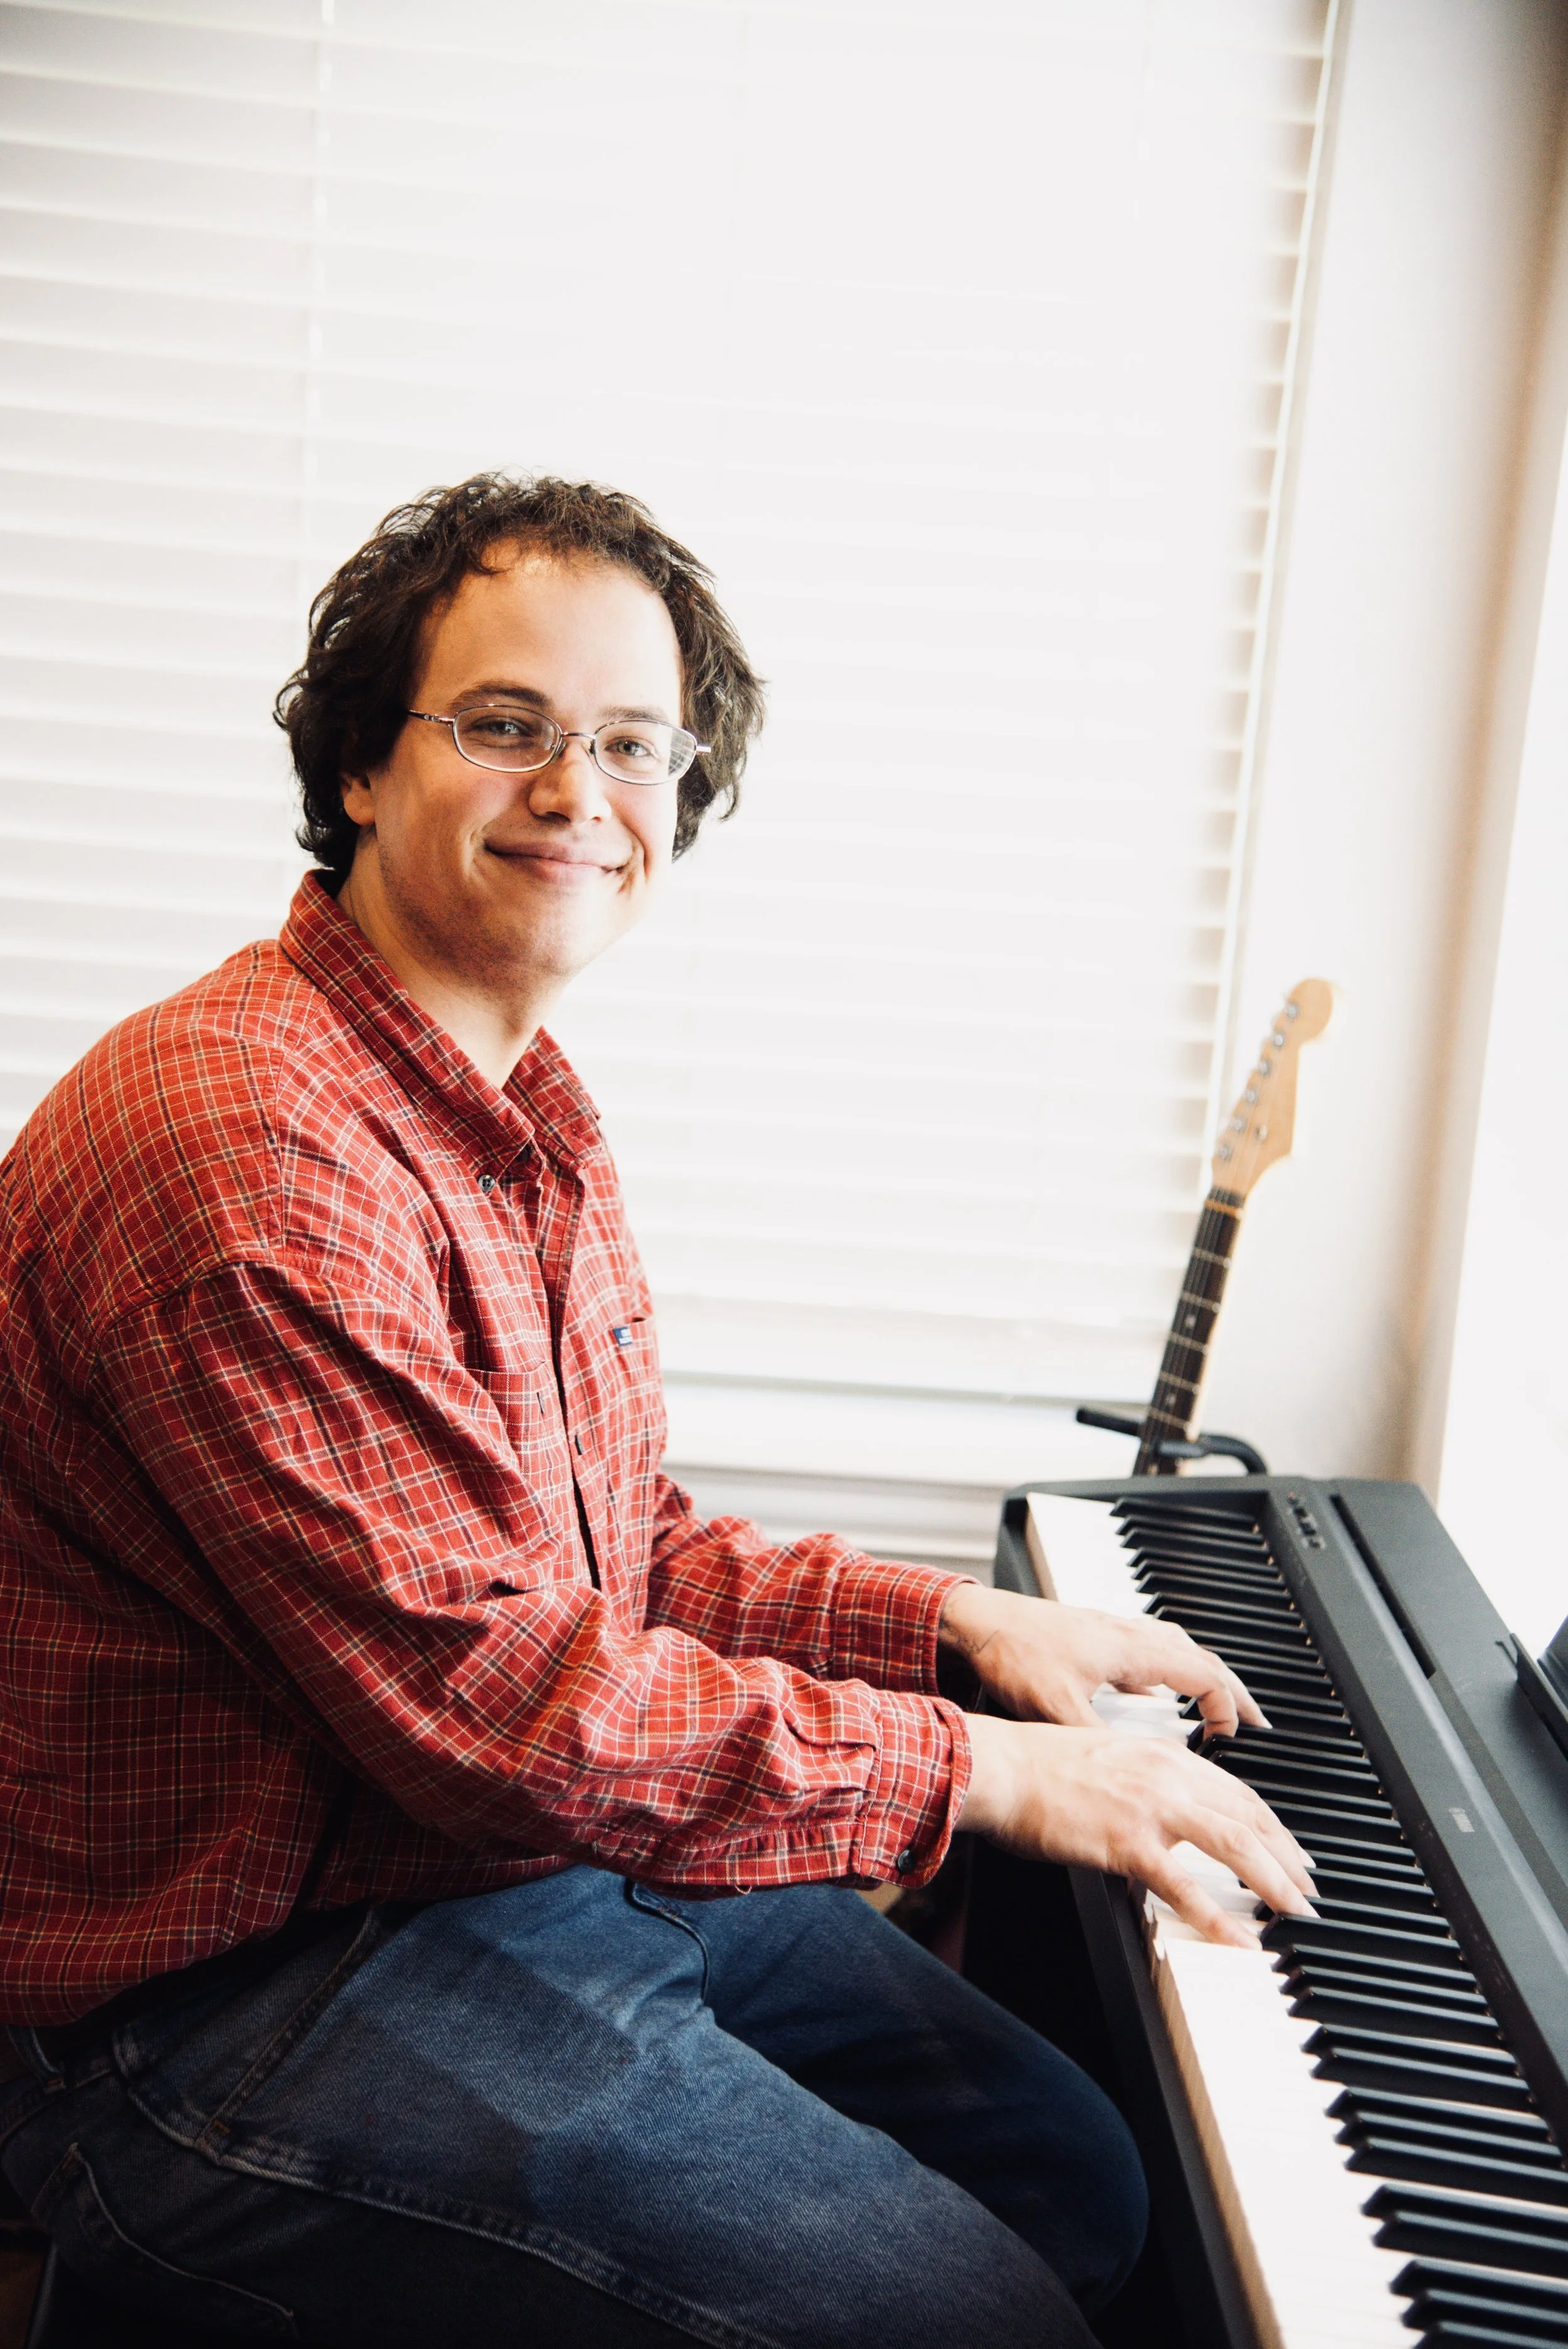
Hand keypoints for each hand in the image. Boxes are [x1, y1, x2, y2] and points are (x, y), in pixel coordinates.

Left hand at [939, 1582, 1266, 1740]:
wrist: (975, 1620)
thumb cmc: (1013, 1655)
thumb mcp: (1058, 1710)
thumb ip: (1098, 1744)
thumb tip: (1131, 1779)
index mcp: (1132, 1650)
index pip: (1205, 1675)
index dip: (1228, 1709)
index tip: (1233, 1740)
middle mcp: (1130, 1635)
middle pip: (1203, 1659)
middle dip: (1233, 1693)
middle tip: (1254, 1724)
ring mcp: (1113, 1632)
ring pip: (1177, 1650)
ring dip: (1203, 1677)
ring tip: (1216, 1707)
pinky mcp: (1094, 1636)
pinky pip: (1149, 1650)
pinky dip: (1167, 1670)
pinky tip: (1154, 1691)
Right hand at [956, 1714, 1315, 1947]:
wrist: (999, 1767)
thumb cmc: (1037, 1767)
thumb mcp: (1107, 1761)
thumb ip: (1146, 1785)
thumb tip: (1167, 1818)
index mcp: (1163, 1756)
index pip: (1237, 1792)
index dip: (1272, 1825)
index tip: (1292, 1852)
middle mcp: (1167, 1775)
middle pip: (1248, 1816)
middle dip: (1288, 1857)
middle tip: (1308, 1890)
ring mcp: (1150, 1808)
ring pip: (1234, 1844)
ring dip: (1273, 1881)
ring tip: (1296, 1911)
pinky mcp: (1126, 1842)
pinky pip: (1185, 1886)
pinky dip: (1219, 1917)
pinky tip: (1240, 1940)